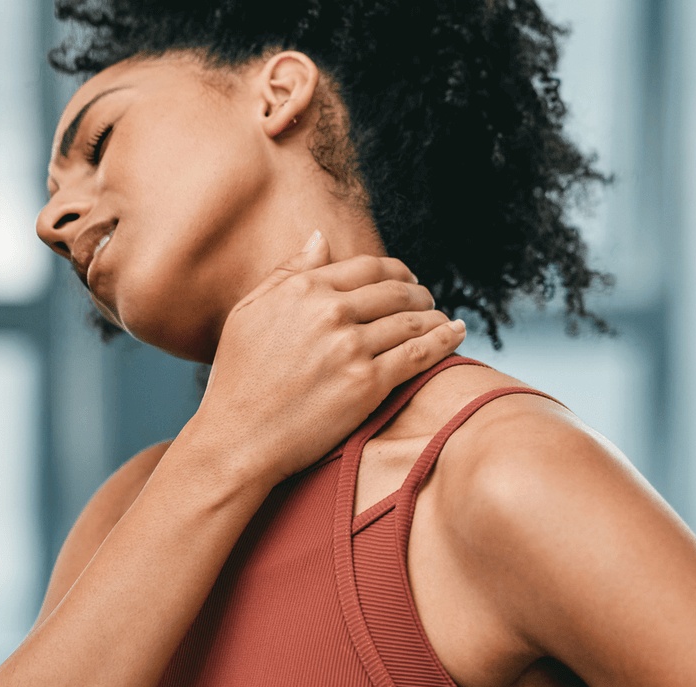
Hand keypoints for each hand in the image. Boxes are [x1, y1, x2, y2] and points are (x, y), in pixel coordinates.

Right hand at [189, 229, 466, 487]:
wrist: (238, 439)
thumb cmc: (238, 379)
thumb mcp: (248, 313)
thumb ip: (288, 273)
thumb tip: (320, 238)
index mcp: (303, 290)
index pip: (366, 267)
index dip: (394, 270)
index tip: (406, 278)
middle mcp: (330, 312)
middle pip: (395, 291)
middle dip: (418, 292)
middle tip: (427, 300)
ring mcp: (351, 348)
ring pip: (412, 321)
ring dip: (434, 315)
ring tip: (443, 318)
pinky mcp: (368, 383)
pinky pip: (419, 354)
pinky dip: (445, 340)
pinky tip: (457, 333)